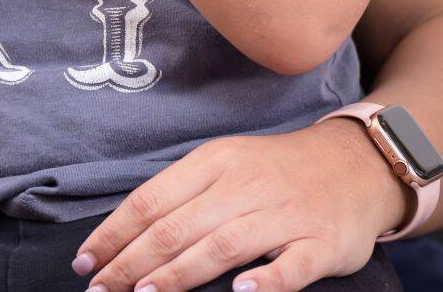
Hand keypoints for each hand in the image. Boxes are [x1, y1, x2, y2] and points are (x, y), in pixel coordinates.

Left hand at [73, 120, 408, 291]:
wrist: (357, 164)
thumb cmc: (275, 172)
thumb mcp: (224, 165)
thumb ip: (181, 195)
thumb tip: (124, 233)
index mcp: (213, 164)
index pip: (151, 200)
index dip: (114, 233)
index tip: (86, 262)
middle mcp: (243, 187)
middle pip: (177, 227)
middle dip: (132, 262)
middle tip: (102, 289)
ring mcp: (283, 215)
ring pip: (223, 245)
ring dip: (181, 272)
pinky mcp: (320, 243)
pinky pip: (290, 265)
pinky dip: (266, 280)